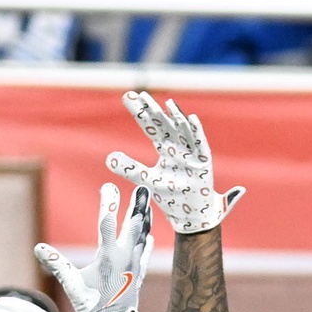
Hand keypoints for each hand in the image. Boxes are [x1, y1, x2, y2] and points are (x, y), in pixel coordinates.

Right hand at [35, 182, 151, 311]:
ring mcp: (134, 267)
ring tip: (148, 204)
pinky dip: (147, 243)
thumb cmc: (89, 305)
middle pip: (132, 225)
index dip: (108, 202)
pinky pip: (144, 255)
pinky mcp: (137, 276)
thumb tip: (38, 248)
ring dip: (144, 220)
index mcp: (108, 257)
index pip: (107, 222)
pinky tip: (149, 235)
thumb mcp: (71, 284)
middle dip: (136, 205)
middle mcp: (125, 258)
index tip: (109, 186)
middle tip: (142, 187)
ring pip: (142, 237)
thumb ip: (57, 263)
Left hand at [106, 90, 242, 234]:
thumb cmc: (172, 197)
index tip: (127, 97)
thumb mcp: (146, 181)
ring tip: (167, 103)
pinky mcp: (203, 163)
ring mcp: (192, 154)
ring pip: (183, 131)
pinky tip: (190, 118)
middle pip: (165, 124)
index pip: (150, 126)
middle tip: (141, 95)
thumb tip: (109, 157)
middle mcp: (179, 147)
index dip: (140, 112)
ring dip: (176, 118)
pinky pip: (200, 145)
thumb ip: (130, 168)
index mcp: (165, 149)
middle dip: (154, 110)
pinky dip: (196, 132)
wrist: (191, 217)